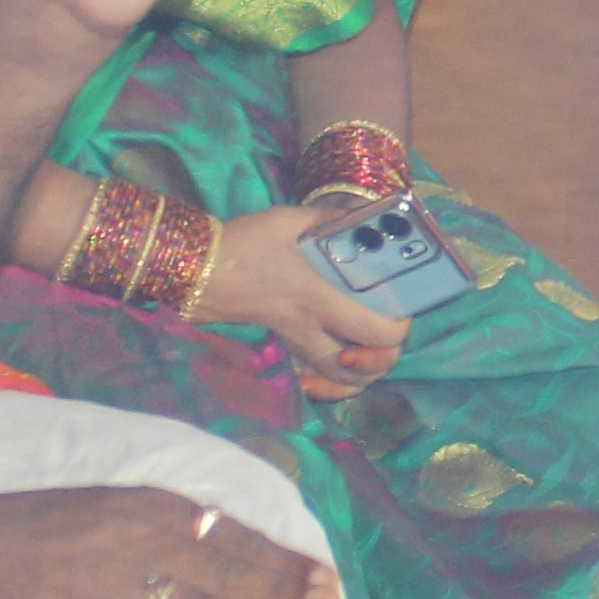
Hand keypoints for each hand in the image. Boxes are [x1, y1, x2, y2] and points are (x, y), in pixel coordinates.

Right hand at [0, 484, 332, 598]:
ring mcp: (108, 578)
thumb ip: (163, 534)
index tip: (323, 579)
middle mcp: (138, 535)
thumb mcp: (108, 513)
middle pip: (223, 564)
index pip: (232, 533)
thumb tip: (226, 558)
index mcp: (149, 505)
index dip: (281, 558)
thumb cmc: (32, 532)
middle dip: (278, 586)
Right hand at [201, 203, 416, 399]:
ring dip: (362, 372)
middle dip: (384, 357)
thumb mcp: (290, 219)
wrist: (197, 268)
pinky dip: (334, 378)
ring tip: (369, 348)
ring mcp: (294, 343)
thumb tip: (363, 217)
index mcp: (318, 298)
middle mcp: (310, 329)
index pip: (376, 332)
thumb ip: (332, 219)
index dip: (399, 327)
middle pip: (361, 370)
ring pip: (339, 381)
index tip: (401, 306)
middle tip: (386, 331)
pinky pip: (317, 376)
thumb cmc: (245, 242)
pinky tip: (342, 359)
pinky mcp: (283, 345)